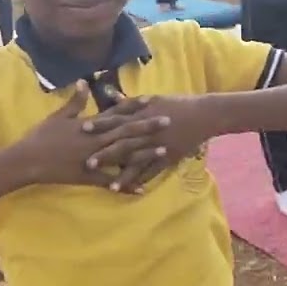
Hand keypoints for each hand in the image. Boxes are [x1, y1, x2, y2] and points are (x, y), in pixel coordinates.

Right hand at [14, 82, 169, 187]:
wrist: (28, 160)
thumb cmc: (41, 136)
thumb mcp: (58, 116)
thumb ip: (75, 101)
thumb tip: (84, 82)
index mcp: (89, 125)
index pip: (116, 113)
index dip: (133, 106)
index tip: (151, 100)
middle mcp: (96, 141)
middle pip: (126, 132)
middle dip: (148, 126)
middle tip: (168, 121)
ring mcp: (94, 159)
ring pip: (124, 156)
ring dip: (145, 154)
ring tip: (164, 151)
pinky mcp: (89, 177)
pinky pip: (110, 182)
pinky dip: (126, 185)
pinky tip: (142, 189)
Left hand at [82, 94, 213, 192]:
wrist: (203, 114)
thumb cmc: (177, 104)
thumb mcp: (152, 99)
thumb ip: (129, 101)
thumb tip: (109, 95)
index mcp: (142, 114)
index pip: (117, 119)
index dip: (100, 124)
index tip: (83, 128)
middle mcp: (147, 131)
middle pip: (123, 142)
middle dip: (105, 153)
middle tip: (87, 163)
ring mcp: (158, 145)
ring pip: (137, 161)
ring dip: (122, 173)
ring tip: (107, 184)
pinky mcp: (168, 157)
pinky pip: (153, 171)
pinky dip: (142, 180)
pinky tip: (131, 190)